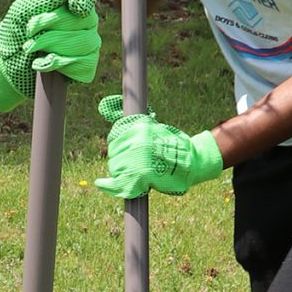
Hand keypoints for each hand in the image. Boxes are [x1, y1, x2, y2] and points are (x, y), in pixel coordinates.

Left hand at [0, 0, 98, 112]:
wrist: (6, 63)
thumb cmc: (16, 30)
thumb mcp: (25, 7)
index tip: (71, 3)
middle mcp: (83, 17)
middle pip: (84, 17)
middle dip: (52, 25)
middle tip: (30, 31)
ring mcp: (88, 39)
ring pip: (85, 41)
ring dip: (51, 45)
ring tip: (30, 48)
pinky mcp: (86, 63)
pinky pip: (86, 62)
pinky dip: (60, 64)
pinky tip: (43, 63)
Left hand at [96, 96, 223, 198]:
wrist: (190, 161)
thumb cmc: (171, 144)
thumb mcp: (151, 125)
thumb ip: (130, 121)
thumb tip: (103, 105)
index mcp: (140, 128)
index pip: (115, 137)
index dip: (117, 145)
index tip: (123, 150)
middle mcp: (138, 142)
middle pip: (114, 153)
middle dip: (119, 158)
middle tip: (135, 163)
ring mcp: (139, 159)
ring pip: (115, 167)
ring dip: (120, 171)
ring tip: (137, 171)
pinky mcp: (140, 176)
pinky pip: (118, 183)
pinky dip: (108, 185)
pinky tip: (101, 184)